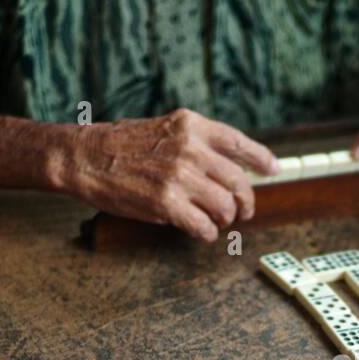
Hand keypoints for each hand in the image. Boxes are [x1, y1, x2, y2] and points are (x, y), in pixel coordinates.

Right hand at [65, 109, 278, 238]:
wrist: (85, 157)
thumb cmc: (122, 146)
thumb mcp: (165, 130)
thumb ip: (196, 144)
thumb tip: (229, 167)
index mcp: (192, 126)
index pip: (239, 143)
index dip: (261, 158)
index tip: (273, 169)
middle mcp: (191, 149)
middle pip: (239, 181)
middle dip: (246, 201)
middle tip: (243, 212)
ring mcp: (180, 177)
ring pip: (225, 207)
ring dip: (224, 219)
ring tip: (215, 220)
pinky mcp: (167, 204)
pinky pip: (204, 226)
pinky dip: (207, 233)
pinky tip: (200, 231)